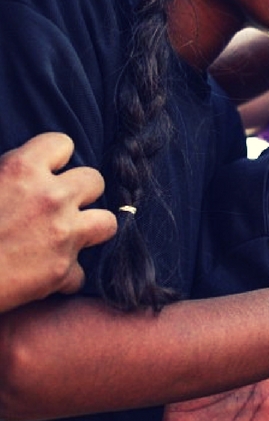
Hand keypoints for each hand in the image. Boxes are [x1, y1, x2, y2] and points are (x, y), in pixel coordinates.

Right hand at [0, 133, 116, 311]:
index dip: (54, 158)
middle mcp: (50, 197)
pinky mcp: (63, 271)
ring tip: (68, 236)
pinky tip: (46, 275)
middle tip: (60, 205)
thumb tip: (17, 169)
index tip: (45, 171)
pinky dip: (65, 276)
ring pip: (107, 222)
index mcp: (20, 169)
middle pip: (95, 180)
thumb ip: (4, 174)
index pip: (62, 143)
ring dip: (90, 229)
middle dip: (80, 192)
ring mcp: (62, 234)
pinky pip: (80, 272)